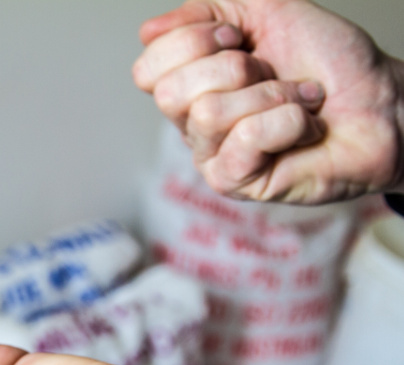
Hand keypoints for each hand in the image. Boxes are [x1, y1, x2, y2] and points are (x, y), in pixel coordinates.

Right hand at [133, 0, 403, 202]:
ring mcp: (212, 157)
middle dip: (233, 68)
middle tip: (269, 73)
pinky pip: (246, 140)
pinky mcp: (237, 183)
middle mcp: (193, 124)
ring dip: (270, 94)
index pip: (147, 69)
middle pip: (169, 93)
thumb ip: (207, 10)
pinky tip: (303, 130)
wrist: (382, 101)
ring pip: (208, 113)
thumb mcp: (265, 11)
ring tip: (296, 101)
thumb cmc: (329, 64)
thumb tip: (148, 32)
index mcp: (191, 84)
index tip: (241, 40)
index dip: (193, 42)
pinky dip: (288, 122)